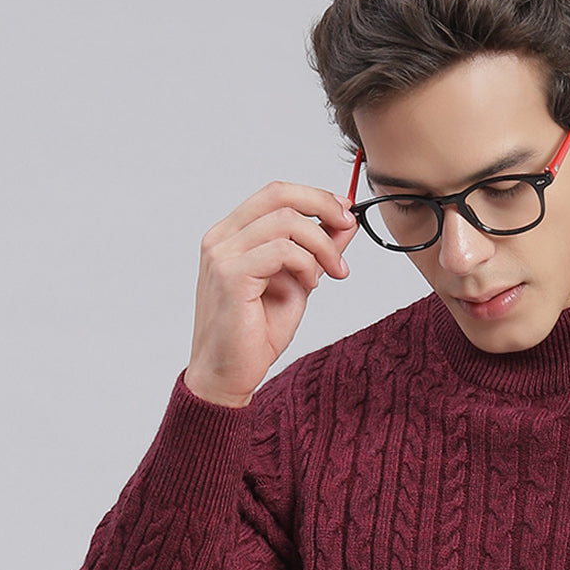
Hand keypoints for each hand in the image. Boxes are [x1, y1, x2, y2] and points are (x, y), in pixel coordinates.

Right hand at [185, 181, 357, 406]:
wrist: (227, 375)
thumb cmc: (256, 334)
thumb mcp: (298, 284)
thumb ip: (315, 253)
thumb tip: (344, 224)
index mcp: (232, 235)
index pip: (275, 194)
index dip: (315, 197)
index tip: (344, 213)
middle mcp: (222, 238)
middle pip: (278, 194)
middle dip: (322, 205)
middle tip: (348, 226)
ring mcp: (222, 254)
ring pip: (285, 221)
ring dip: (321, 244)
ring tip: (333, 272)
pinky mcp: (230, 275)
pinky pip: (281, 250)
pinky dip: (306, 264)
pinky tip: (312, 285)